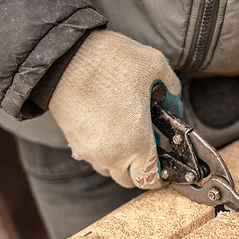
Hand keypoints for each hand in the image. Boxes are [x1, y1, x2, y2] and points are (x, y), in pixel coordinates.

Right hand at [48, 30, 182, 188]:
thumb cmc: (109, 61)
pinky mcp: (74, 143)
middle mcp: (111, 155)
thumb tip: (175, 102)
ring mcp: (90, 151)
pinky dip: (102, 151)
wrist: (63, 58)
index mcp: (136, 143)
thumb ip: (172, 89)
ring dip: (121, 161)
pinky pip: (92, 158)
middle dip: (141, 168)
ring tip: (128, 135)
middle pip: (129, 180)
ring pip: (109, 170)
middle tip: (148, 145)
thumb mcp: (153, 65)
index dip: (161, 174)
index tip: (165, 162)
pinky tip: (108, 129)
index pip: (151, 179)